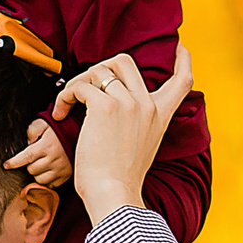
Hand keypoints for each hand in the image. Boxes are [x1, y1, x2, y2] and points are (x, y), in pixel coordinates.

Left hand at [4, 120, 71, 187]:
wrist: (81, 136)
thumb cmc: (60, 129)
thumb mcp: (45, 123)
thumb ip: (32, 130)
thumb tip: (28, 142)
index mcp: (46, 146)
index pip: (26, 157)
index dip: (14, 162)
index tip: (6, 165)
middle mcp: (53, 159)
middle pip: (31, 169)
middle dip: (30, 164)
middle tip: (36, 157)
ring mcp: (60, 169)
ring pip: (39, 179)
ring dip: (37, 173)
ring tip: (43, 164)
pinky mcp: (66, 176)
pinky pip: (50, 185)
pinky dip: (47, 179)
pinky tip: (50, 170)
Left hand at [53, 46, 190, 220]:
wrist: (114, 195)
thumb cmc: (119, 179)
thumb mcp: (142, 146)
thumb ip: (139, 124)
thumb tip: (118, 111)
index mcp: (160, 115)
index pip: (183, 81)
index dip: (183, 60)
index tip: (180, 47)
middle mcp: (147, 105)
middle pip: (124, 61)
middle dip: (99, 68)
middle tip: (84, 89)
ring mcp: (128, 103)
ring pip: (98, 70)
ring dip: (77, 83)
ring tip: (67, 105)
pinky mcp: (105, 107)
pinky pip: (80, 86)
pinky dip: (65, 96)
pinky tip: (60, 113)